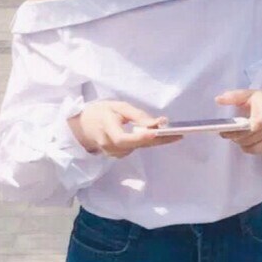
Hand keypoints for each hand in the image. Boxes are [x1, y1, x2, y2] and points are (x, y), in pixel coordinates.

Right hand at [68, 101, 182, 158]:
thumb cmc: (101, 112)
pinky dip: (146, 142)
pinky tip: (155, 136)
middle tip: (178, 134)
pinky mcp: (117, 155)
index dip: (139, 137)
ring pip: (138, 147)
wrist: (83, 126)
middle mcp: (109, 144)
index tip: (156, 132)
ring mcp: (112, 153)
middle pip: (135, 145)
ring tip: (170, 133)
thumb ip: (136, 115)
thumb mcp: (117, 106)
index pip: (123, 138)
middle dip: (158, 140)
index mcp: (106, 127)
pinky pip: (136, 148)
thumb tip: (157, 123)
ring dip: (154, 141)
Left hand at [214, 88, 261, 154]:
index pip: (257, 126)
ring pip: (252, 146)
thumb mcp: (252, 94)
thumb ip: (235, 96)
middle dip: (235, 136)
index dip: (241, 130)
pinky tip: (243, 139)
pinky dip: (247, 147)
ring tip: (234, 135)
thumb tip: (218, 99)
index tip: (225, 130)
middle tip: (224, 132)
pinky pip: (256, 150)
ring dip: (240, 142)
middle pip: (250, 138)